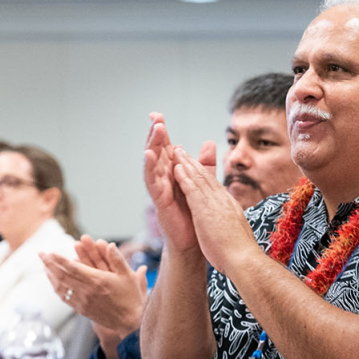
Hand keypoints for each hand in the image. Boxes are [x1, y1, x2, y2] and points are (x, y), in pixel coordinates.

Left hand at [40, 237, 147, 355]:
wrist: (129, 321)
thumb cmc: (130, 297)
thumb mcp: (128, 276)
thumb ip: (118, 259)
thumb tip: (110, 245)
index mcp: (97, 280)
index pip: (72, 268)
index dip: (58, 259)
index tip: (48, 252)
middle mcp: (87, 291)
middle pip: (62, 276)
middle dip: (49, 264)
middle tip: (40, 254)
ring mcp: (82, 301)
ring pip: (61, 287)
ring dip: (50, 276)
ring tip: (44, 267)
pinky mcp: (82, 309)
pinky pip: (65, 298)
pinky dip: (57, 288)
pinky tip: (54, 283)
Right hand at [143, 114, 216, 254]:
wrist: (197, 243)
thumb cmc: (196, 215)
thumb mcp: (203, 184)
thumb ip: (205, 164)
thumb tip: (209, 142)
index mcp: (173, 176)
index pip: (166, 150)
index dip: (162, 134)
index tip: (157, 115)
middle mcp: (164, 181)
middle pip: (157, 154)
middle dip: (155, 135)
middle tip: (155, 117)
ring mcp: (160, 192)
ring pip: (152, 165)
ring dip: (152, 146)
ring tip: (155, 130)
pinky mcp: (160, 203)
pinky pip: (152, 183)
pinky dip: (150, 168)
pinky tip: (149, 155)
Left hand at [170, 145, 257, 276]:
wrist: (243, 260)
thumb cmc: (240, 254)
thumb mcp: (236, 234)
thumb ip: (231, 226)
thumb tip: (232, 228)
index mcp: (230, 207)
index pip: (215, 187)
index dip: (204, 175)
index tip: (195, 166)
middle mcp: (223, 200)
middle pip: (206, 178)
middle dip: (194, 163)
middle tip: (183, 151)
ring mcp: (215, 203)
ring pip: (199, 179)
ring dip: (187, 164)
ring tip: (177, 152)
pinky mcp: (205, 209)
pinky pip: (192, 189)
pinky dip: (184, 177)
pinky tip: (176, 168)